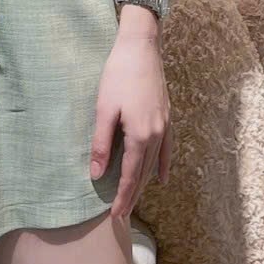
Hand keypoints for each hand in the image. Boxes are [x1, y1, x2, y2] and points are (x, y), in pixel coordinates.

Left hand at [89, 34, 171, 218]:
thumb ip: (101, 143)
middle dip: (133, 196)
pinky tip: (161, 178)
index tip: (115, 217)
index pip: (129, 175)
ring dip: (144, 184)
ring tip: (135, 201)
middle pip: (143, 174)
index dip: (122, 197)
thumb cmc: (118, 74)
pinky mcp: (167, 116)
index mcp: (140, 135)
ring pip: (154, 163)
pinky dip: (163, 165)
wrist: (141, 46)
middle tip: (123, 217)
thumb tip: (96, 174)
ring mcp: (164, 126)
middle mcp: (156, 135)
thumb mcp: (103, 108)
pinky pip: (167, 149)